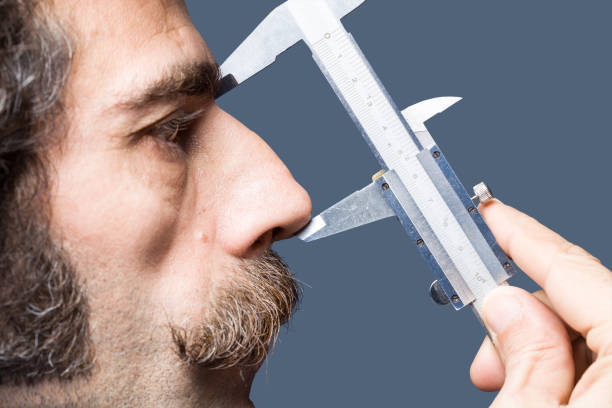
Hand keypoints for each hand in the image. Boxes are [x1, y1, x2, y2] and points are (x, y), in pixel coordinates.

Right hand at [470, 200, 611, 406]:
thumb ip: (525, 353)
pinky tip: (542, 395)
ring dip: (542, 353)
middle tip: (486, 356)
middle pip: (584, 305)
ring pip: (594, 335)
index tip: (492, 216)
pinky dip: (568, 373)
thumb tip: (507, 303)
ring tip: (507, 386)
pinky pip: (608, 366)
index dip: (522, 237)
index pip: (575, 271)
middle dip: (525, 320)